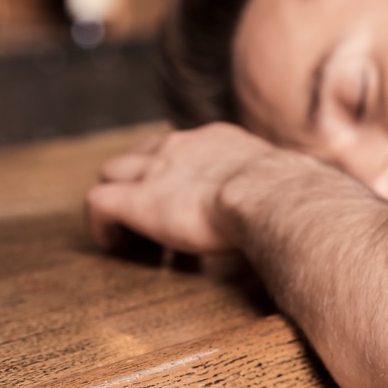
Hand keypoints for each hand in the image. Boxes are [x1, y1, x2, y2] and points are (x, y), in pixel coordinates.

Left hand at [85, 122, 275, 254]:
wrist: (273, 196)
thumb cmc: (289, 201)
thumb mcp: (280, 187)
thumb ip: (271, 197)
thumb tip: (285, 228)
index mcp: (217, 141)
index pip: (181, 147)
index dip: (173, 174)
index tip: (182, 202)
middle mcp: (180, 147)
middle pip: (139, 154)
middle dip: (136, 180)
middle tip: (148, 219)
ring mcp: (155, 170)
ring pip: (113, 172)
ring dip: (117, 199)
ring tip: (127, 232)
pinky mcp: (137, 200)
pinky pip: (99, 203)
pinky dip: (100, 224)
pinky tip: (112, 245)